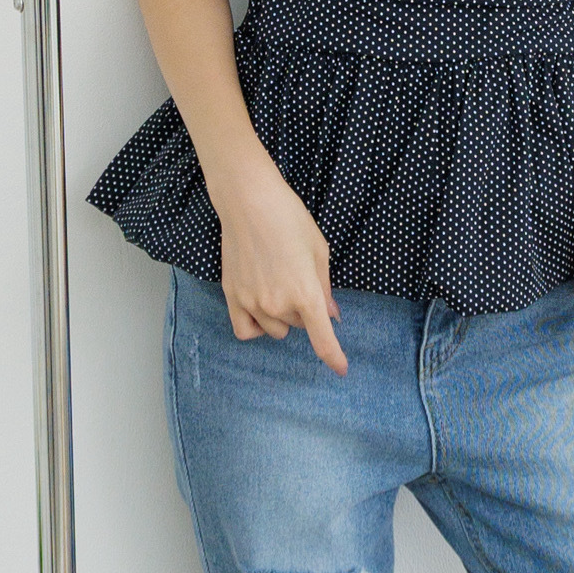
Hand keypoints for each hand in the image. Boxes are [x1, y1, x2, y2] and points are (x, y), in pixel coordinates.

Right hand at [209, 152, 348, 370]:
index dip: (334, 357)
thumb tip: (330, 315)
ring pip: (275, 330)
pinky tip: (260, 310)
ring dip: (283, 317)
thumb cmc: (290, 220)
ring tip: (278, 285)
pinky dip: (256, 326)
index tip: (341, 369)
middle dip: (305, 311)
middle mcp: (279, 304)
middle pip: (299, 326)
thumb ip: (325, 288)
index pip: (322, 338)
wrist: (249, 202)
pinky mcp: (233, 296)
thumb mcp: (319, 251)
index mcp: (306, 293)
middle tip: (299, 280)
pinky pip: (245, 330)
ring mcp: (253, 303)